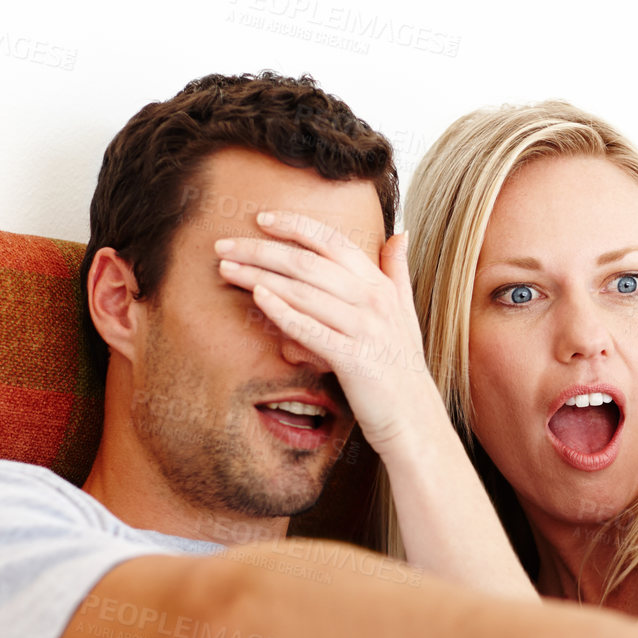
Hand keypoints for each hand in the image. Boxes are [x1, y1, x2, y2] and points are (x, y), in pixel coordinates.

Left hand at [214, 211, 436, 454]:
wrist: (414, 419)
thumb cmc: (401, 368)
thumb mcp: (405, 313)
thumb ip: (397, 272)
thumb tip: (400, 234)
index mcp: (380, 286)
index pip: (333, 242)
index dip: (295, 226)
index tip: (261, 218)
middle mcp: (373, 300)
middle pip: (308, 263)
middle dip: (261, 250)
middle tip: (223, 245)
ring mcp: (364, 328)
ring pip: (303, 291)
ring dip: (259, 275)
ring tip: (227, 269)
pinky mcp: (353, 358)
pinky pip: (311, 329)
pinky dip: (283, 311)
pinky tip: (257, 297)